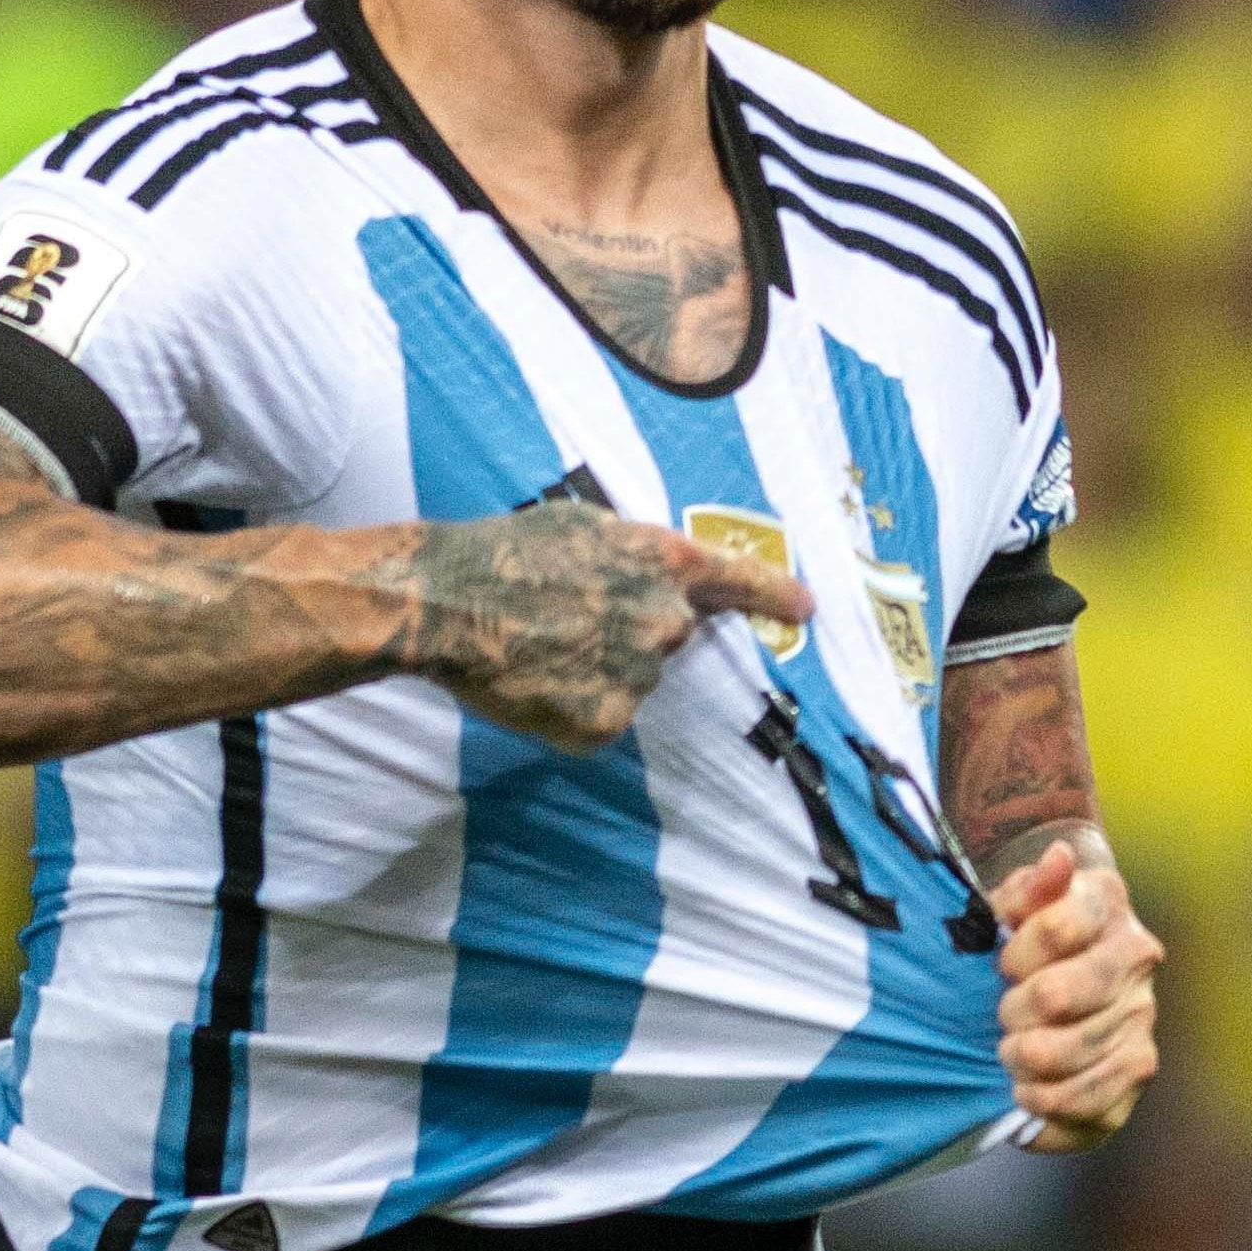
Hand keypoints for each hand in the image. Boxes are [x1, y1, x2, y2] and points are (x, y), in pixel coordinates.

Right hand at [401, 503, 811, 752]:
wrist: (446, 605)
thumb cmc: (502, 552)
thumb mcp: (582, 525)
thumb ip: (634, 553)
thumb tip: (651, 575)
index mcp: (665, 564)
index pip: (742, 582)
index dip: (777, 596)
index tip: (806, 610)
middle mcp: (665, 624)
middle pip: (669, 636)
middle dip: (629, 630)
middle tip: (569, 618)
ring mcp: (638, 680)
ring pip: (629, 680)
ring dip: (594, 670)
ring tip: (536, 645)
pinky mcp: (606, 725)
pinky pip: (599, 720)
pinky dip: (571, 708)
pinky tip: (532, 682)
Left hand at [990, 838, 1161, 1150]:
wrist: (1043, 990)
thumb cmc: (1017, 940)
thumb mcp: (1007, 906)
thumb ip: (1026, 887)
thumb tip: (1060, 858)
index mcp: (1104, 902)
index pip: (1055, 926)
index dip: (1016, 953)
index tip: (1002, 965)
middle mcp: (1136, 955)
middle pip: (1062, 993)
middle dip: (1017, 1010)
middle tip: (1001, 1016)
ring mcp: (1142, 1014)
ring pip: (1078, 1048)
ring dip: (1030, 1058)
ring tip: (1008, 1055)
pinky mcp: (1138, 1068)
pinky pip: (1098, 1097)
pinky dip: (1053, 1101)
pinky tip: (1027, 1092)